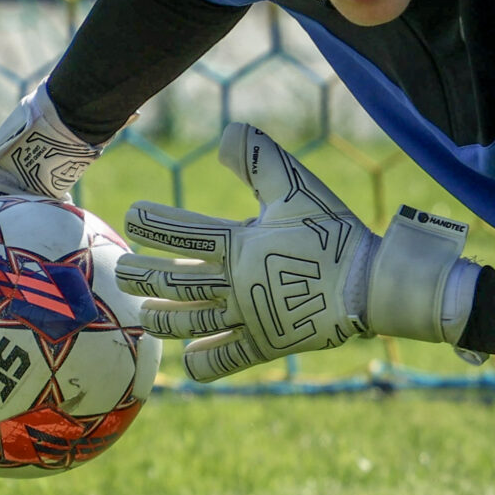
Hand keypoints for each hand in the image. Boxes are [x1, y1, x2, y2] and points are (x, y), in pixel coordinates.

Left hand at [114, 122, 479, 382]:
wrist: (372, 285)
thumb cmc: (334, 233)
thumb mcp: (297, 186)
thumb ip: (259, 159)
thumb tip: (224, 132)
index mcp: (240, 244)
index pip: (183, 232)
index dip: (154, 222)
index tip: (133, 215)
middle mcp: (236, 284)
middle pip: (175, 282)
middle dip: (143, 276)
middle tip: (123, 271)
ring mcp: (248, 317)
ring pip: (192, 322)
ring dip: (163, 319)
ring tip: (145, 316)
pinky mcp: (267, 344)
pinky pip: (227, 359)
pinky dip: (205, 361)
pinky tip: (190, 359)